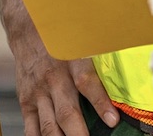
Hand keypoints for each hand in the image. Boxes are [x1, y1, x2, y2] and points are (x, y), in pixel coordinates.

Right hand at [7, 0, 114, 135]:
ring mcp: (38, 92)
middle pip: (67, 112)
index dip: (100, 103)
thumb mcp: (84, 39)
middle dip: (79, 134)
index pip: (87, 82)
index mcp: (72, 61)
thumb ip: (101, 58)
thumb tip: (125, 75)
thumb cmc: (63, 35)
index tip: (113, 120)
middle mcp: (54, 79)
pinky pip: (31, 126)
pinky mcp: (26, 100)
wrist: (28, 27)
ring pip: (49, 125)